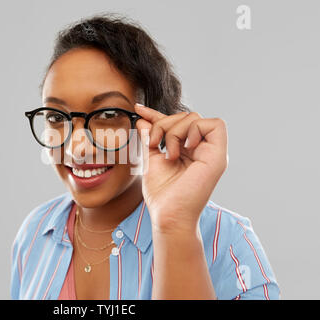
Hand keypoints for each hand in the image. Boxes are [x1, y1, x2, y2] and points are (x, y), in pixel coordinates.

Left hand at [134, 104, 228, 233]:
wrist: (168, 215)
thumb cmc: (161, 194)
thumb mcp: (151, 159)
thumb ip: (150, 138)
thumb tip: (142, 120)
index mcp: (188, 151)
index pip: (175, 124)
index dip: (157, 115)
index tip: (138, 110)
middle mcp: (202, 150)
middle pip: (186, 116)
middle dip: (164, 124)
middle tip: (154, 144)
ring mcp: (211, 152)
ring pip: (195, 118)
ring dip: (174, 131)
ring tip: (168, 153)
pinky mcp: (218, 156)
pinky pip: (214, 125)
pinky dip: (194, 130)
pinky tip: (183, 148)